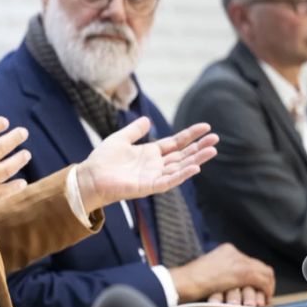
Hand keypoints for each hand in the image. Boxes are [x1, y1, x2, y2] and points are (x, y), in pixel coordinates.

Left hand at [75, 118, 218, 212]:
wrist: (90, 177)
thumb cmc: (102, 160)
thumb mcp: (120, 139)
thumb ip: (134, 130)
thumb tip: (148, 120)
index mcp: (150, 153)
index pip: (176, 143)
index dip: (190, 135)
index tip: (205, 127)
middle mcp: (155, 165)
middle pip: (183, 155)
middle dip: (199, 147)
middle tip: (216, 138)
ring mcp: (153, 176)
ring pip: (180, 167)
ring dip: (197, 159)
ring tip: (213, 150)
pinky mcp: (148, 186)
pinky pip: (169, 181)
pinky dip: (182, 174)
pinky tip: (195, 167)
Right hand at [170, 243, 274, 302]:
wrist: (184, 282)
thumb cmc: (190, 281)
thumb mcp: (209, 272)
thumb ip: (223, 273)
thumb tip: (235, 285)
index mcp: (226, 250)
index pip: (248, 261)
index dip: (255, 276)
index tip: (255, 287)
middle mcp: (234, 253)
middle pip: (258, 266)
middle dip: (263, 282)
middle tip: (263, 295)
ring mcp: (238, 261)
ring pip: (263, 273)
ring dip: (265, 288)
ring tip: (263, 299)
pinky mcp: (242, 272)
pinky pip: (262, 281)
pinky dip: (266, 291)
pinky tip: (262, 301)